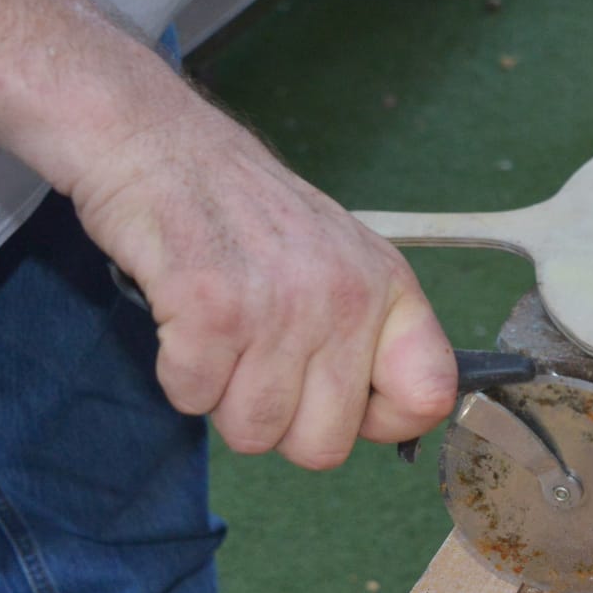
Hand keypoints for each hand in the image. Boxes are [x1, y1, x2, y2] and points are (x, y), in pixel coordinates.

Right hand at [69, 101, 456, 468]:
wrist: (162, 146)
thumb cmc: (249, 215)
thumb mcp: (343, 260)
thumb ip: (372, 336)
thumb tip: (389, 423)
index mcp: (387, 288)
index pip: (430, 395)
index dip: (381, 422)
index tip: (345, 401)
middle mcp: (345, 297)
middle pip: (323, 447)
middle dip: (280, 423)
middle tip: (257, 363)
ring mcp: (280, 305)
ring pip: (253, 433)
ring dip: (223, 397)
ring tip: (220, 334)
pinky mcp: (210, 309)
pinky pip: (193, 399)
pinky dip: (177, 372)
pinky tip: (185, 320)